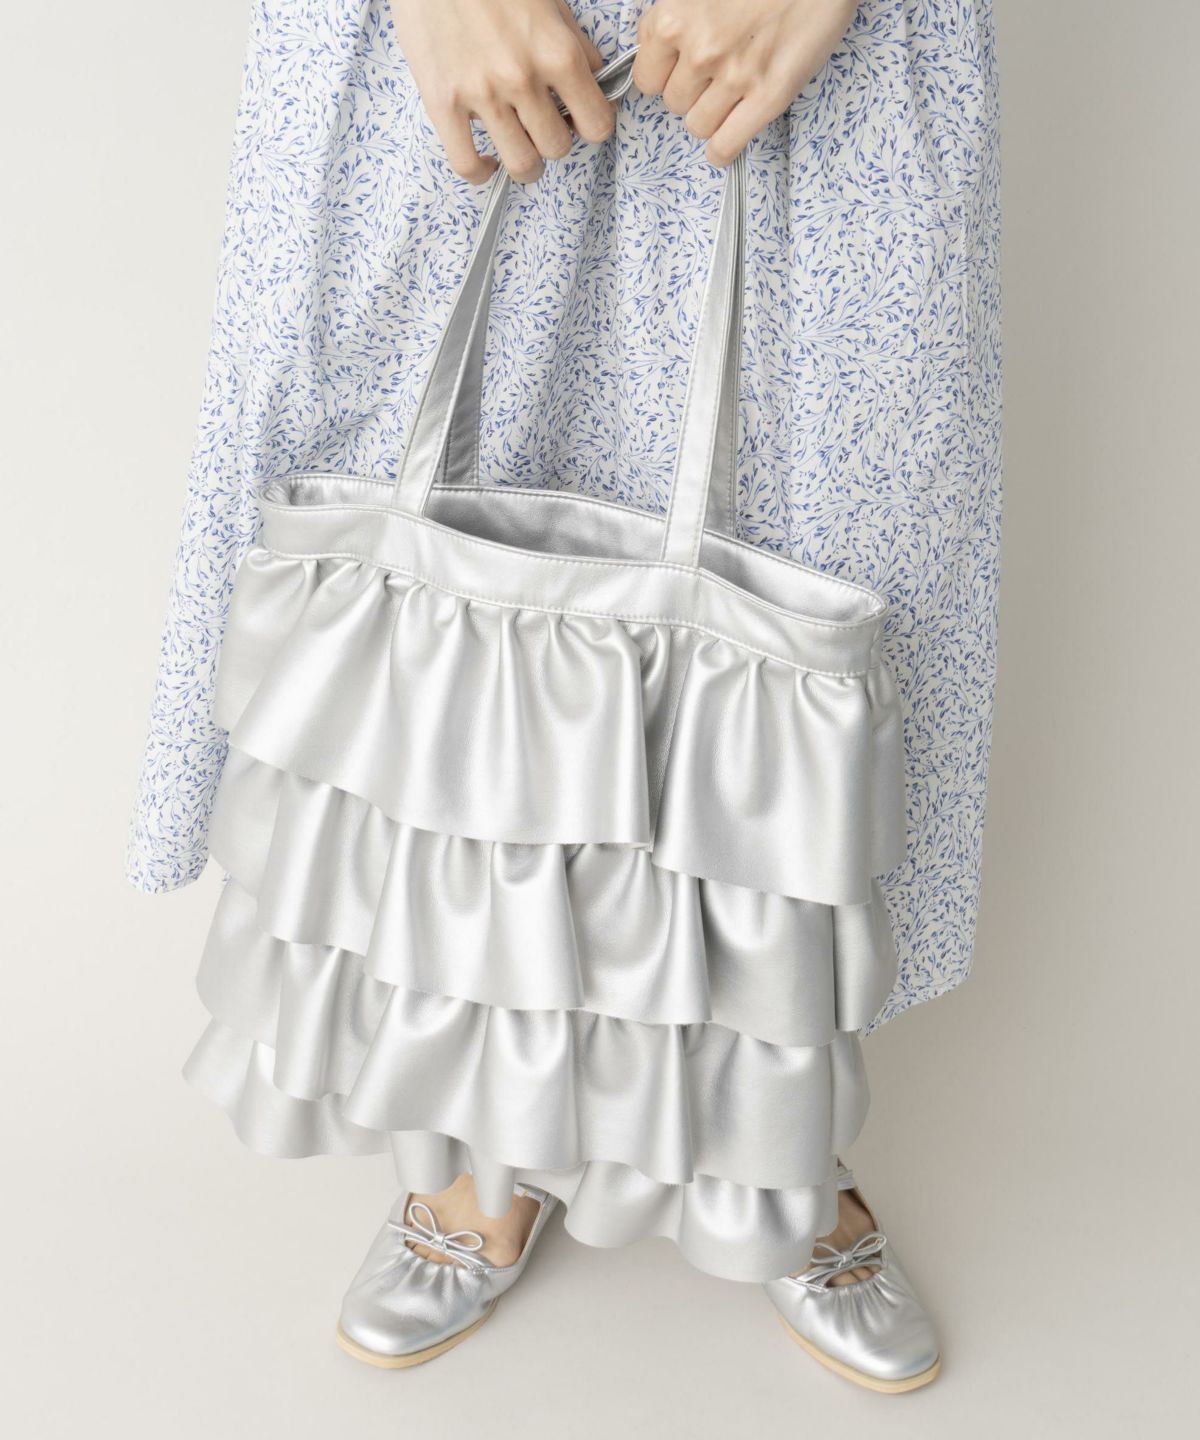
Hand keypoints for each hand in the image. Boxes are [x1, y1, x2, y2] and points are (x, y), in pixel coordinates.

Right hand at [389, 0, 614, 184]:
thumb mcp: (548, 1)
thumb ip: (574, 43)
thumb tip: (594, 79)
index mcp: (556, 52)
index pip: (596, 124)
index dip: (590, 126)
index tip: (578, 120)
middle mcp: (522, 78)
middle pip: (557, 148)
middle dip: (554, 141)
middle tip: (541, 126)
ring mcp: (481, 94)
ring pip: (521, 164)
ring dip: (525, 163)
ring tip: (518, 146)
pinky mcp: (442, 102)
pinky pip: (466, 164)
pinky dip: (480, 171)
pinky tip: (485, 159)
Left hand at [633, 0, 858, 165]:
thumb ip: (678, 13)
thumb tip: (663, 43)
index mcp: (675, 17)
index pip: (647, 76)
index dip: (665, 74)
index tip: (680, 69)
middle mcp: (701, 49)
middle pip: (674, 102)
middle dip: (691, 92)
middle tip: (714, 75)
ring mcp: (735, 76)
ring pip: (697, 126)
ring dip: (710, 117)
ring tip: (728, 97)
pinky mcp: (769, 96)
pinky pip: (726, 145)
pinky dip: (722, 150)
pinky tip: (726, 141)